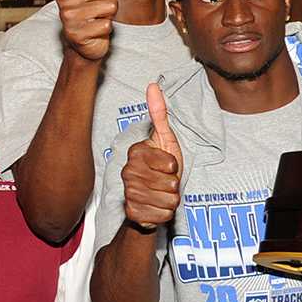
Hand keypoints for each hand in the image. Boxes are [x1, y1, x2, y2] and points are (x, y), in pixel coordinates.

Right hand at [57, 0, 120, 62]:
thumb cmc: (87, 3)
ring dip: (108, 13)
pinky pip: (107, 26)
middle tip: (97, 3)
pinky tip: (93, 28)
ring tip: (95, 15)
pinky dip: (104, 28)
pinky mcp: (77, 35)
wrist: (82, 38)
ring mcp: (68, 17)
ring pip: (110, 7)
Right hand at [120, 83, 181, 228]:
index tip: (167, 165)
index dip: (174, 166)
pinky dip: (165, 213)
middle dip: (175, 185)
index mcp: (136, 152)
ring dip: (171, 199)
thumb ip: (160, 114)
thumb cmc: (161, 167)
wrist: (151, 197)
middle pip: (170, 183)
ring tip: (162, 194)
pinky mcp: (132, 213)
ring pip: (168, 200)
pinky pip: (162, 215)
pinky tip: (157, 207)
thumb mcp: (165, 139)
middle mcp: (127, 172)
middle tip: (165, 182)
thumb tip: (153, 85)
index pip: (170, 163)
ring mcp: (128, 193)